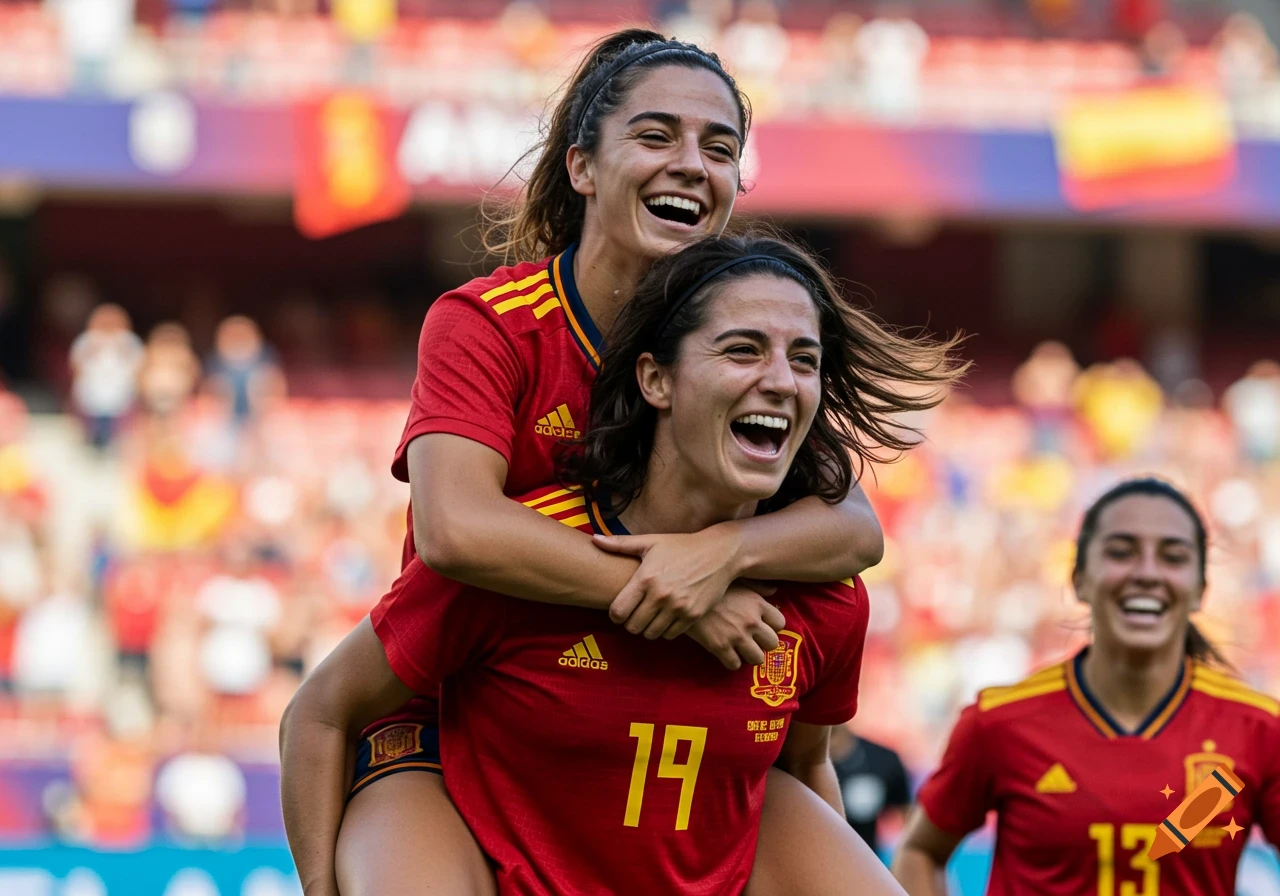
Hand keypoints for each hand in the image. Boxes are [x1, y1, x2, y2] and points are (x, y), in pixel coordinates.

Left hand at [595, 525, 744, 639]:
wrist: (720, 553)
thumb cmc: (681, 546)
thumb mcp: (651, 542)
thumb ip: (620, 544)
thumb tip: (593, 539)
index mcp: (646, 578)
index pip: (618, 611)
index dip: (615, 614)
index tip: (620, 610)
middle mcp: (661, 595)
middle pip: (632, 627)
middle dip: (630, 623)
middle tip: (635, 614)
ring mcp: (678, 607)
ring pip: (651, 634)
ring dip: (647, 628)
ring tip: (650, 616)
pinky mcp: (693, 616)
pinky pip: (670, 635)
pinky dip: (665, 630)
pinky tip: (666, 618)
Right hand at [686, 585, 785, 670]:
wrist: (683, 593)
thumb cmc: (711, 585)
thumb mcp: (736, 580)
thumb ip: (757, 586)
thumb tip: (774, 590)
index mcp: (757, 603)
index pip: (780, 623)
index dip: (773, 627)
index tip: (763, 626)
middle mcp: (751, 621)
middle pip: (773, 644)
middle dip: (763, 644)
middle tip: (752, 640)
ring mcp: (736, 635)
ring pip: (757, 659)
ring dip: (749, 656)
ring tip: (740, 649)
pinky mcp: (720, 647)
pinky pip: (735, 665)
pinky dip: (730, 661)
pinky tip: (725, 653)